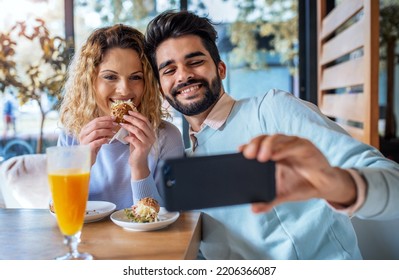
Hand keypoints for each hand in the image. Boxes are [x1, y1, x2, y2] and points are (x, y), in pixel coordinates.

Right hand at [78, 116, 116, 164]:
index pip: (95, 120)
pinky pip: (96, 142)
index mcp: (85, 129)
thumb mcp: (97, 137)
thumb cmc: (92, 147)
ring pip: (96, 132)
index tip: (114, 118)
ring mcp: (84, 140)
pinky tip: (108, 141)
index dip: (105, 118)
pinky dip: (103, 140)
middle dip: (107, 124)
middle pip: (96, 125)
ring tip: (114, 133)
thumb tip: (112, 123)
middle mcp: (83, 133)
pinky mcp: (87, 148)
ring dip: (107, 131)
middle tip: (115, 125)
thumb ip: (101, 130)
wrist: (86, 159)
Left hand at [120, 111, 155, 179]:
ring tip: (121, 124)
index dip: (138, 115)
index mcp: (151, 133)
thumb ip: (134, 129)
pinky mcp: (142, 148)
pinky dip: (127, 137)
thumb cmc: (136, 149)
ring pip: (138, 131)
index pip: (146, 120)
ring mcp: (148, 143)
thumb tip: (128, 118)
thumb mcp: (136, 137)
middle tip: (124, 116)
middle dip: (132, 119)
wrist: (138, 163)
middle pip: (142, 124)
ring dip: (128, 126)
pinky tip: (124, 138)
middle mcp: (152, 137)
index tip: (129, 111)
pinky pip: (134, 139)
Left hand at [238, 134, 356, 212]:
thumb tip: (253, 209)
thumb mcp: (283, 194)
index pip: (258, 145)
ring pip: (277, 138)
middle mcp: (282, 146)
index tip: (238, 151)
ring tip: (260, 157)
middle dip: (254, 144)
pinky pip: (294, 144)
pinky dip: (283, 148)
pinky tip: (275, 156)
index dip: (248, 146)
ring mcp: (294, 144)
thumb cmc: (302, 185)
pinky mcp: (306, 147)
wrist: (324, 187)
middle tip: (247, 155)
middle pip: (264, 139)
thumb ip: (269, 200)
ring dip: (267, 145)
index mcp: (274, 154)